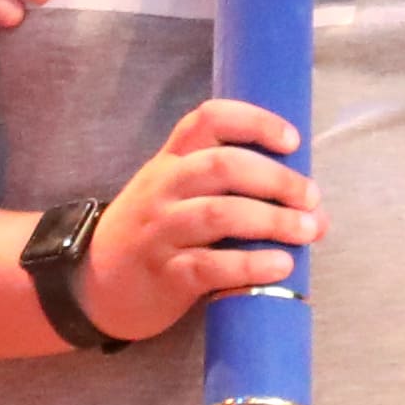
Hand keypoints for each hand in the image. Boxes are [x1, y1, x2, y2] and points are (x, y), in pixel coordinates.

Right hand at [82, 98, 313, 342]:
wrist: (93, 285)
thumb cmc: (153, 234)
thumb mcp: (175, 194)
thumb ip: (229, 187)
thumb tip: (309, 203)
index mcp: (171, 160)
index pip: (208, 120)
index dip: (254, 122)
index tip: (292, 140)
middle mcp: (164, 189)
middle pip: (221, 165)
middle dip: (275, 178)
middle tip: (310, 197)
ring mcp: (161, 231)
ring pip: (218, 214)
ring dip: (271, 219)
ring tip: (307, 231)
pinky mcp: (164, 275)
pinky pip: (209, 266)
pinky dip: (250, 265)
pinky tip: (280, 266)